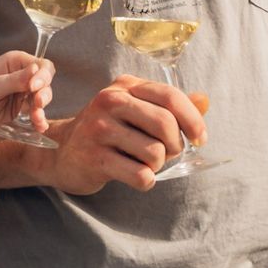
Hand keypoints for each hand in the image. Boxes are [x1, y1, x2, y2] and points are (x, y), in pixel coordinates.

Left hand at [0, 48, 54, 145]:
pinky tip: (40, 127)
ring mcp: (19, 98)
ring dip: (42, 109)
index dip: (43, 74)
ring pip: (42, 101)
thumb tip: (37, 68)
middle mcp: (19, 79)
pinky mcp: (18, 117)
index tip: (35, 87)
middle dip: (44, 93)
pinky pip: (35, 119)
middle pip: (45, 83)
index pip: (39, 64)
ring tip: (36, 119)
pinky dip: (40, 122)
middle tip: (37, 104)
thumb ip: (13, 81)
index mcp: (12, 64)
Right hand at [51, 76, 207, 195]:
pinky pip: (140, 175)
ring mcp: (99, 130)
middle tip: (167, 153)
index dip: (193, 119)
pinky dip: (145, 181)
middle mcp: (110, 102)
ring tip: (143, 163)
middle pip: (166, 125)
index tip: (200, 138)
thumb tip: (205, 100)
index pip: (170, 96)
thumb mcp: (135, 109)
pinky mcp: (95, 158)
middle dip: (175, 146)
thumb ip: (169, 105)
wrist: (62, 153)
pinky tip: (134, 176)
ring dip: (157, 165)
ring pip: (155, 154)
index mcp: (124, 86)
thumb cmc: (107, 131)